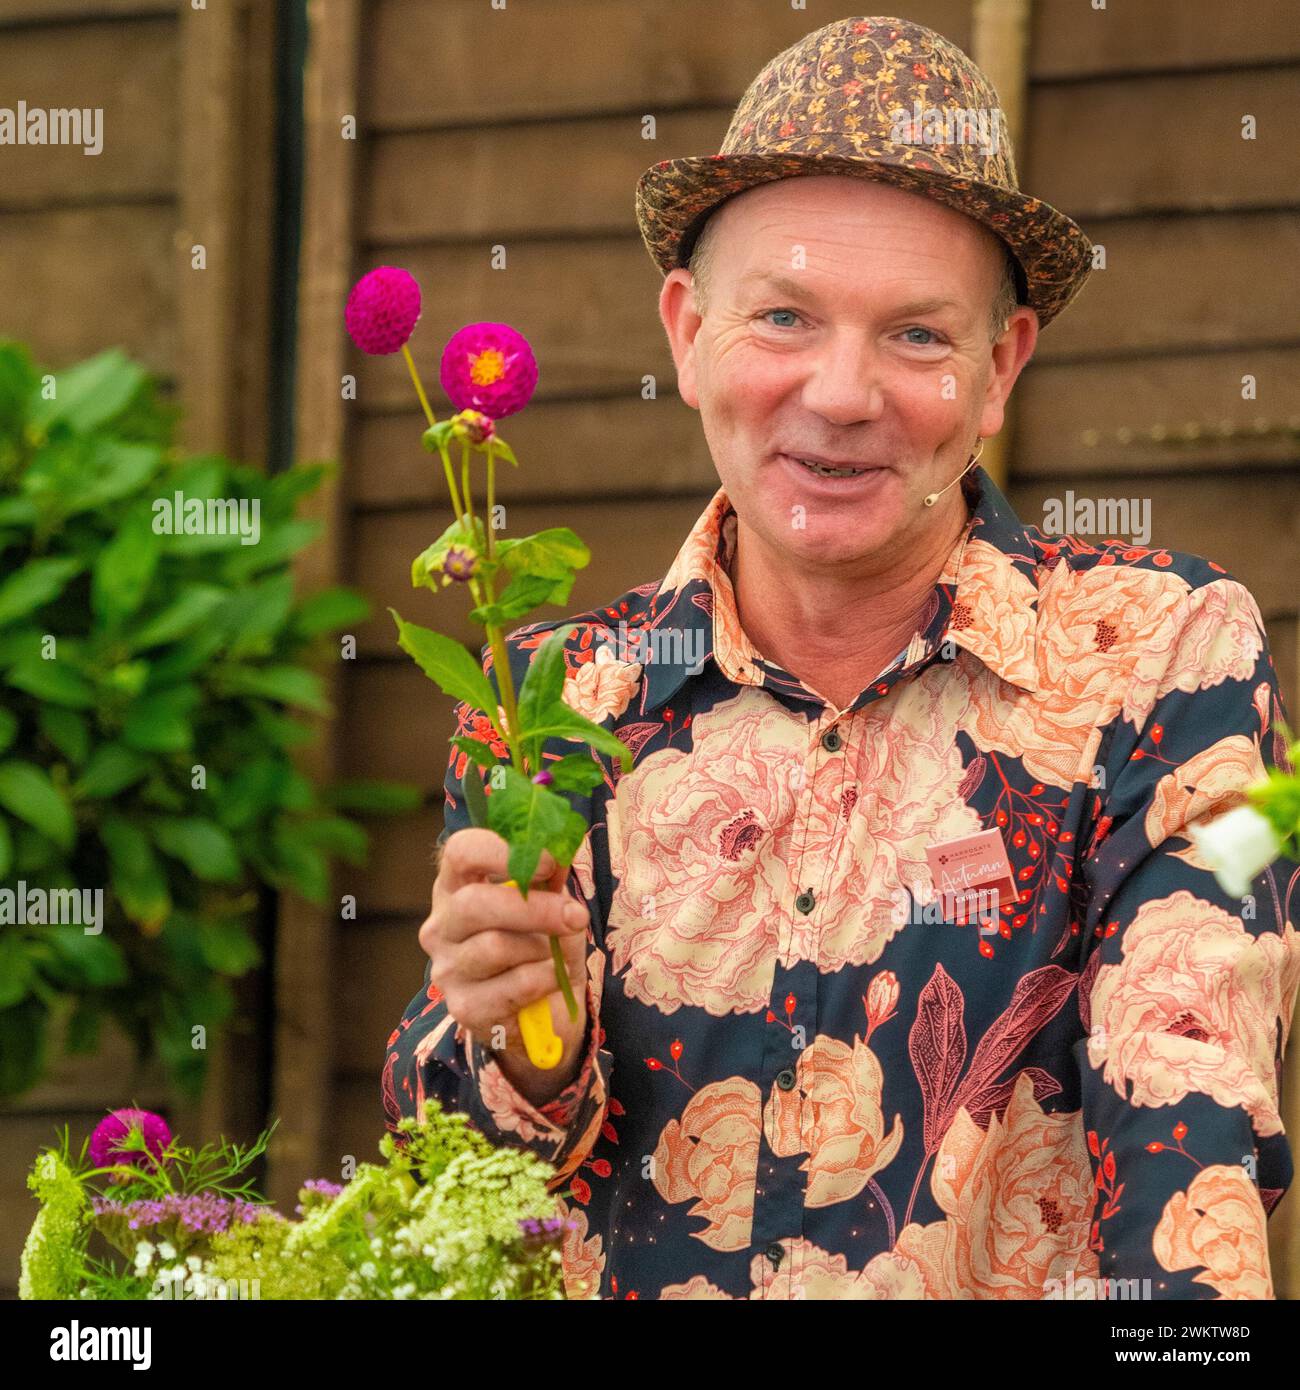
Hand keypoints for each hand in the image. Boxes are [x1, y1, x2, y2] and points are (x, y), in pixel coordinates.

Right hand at [421, 828, 589, 1103]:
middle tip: (576, 916)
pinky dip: (546, 979)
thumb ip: (551, 876)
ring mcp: (447, 968)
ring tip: (558, 953)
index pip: (460, 852)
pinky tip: (553, 978)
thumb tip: (562, 849)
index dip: (502, 851)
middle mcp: (442, 924)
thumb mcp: (551, 901)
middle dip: (534, 908)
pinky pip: (514, 986)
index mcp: (457, 885)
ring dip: (543, 949)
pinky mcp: (464, 1007)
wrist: (545, 1009)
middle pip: (474, 904)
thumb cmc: (541, 943)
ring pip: (495, 947)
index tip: (549, 861)